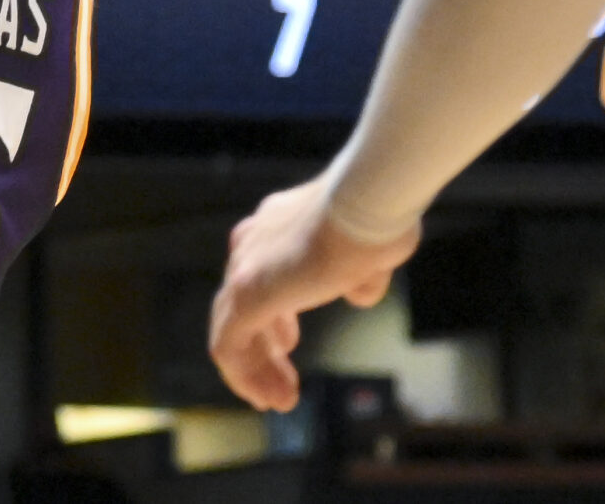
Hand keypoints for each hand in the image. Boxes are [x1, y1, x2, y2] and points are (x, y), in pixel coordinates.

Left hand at [208, 177, 419, 411]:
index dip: (273, 320)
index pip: (261, 281)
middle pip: (242, 307)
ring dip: (254, 369)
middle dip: (263, 350)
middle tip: (282, 383)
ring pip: (232, 329)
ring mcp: (245, 268)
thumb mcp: (370, 254)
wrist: (366, 205)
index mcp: (274, 232)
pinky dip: (244, 374)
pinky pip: (229, 343)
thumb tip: (358, 292)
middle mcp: (250, 246)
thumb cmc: (376, 223)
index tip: (287, 347)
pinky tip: (268, 396)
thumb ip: (358, 276)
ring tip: (279, 399)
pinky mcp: (247, 293)